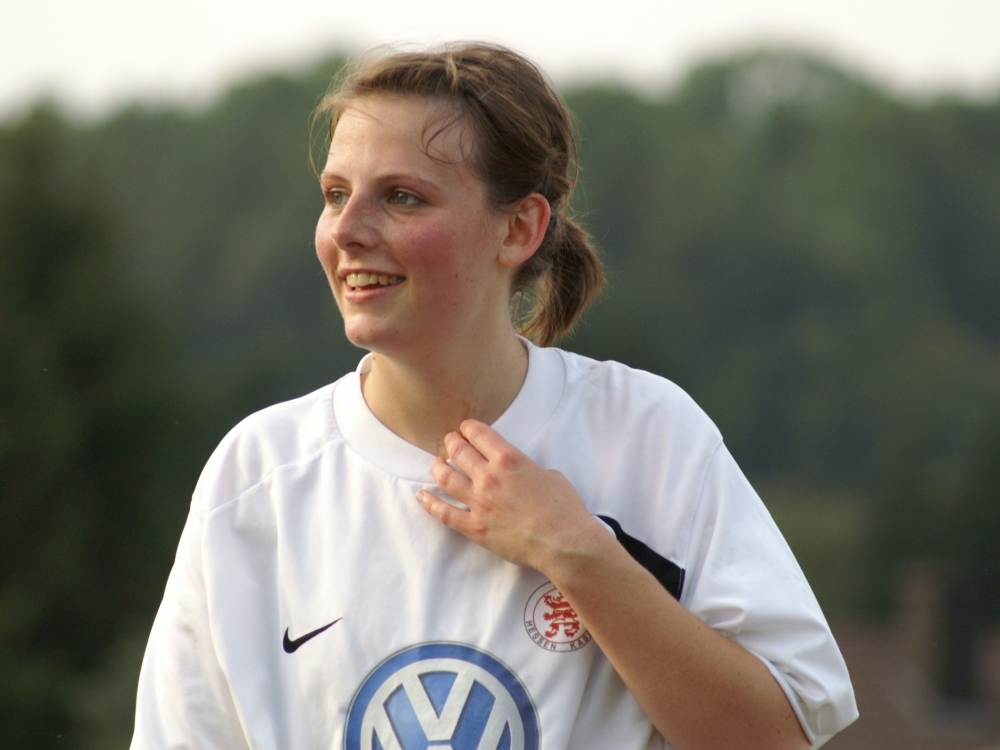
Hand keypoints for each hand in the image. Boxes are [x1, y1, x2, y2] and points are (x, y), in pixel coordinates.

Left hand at [416, 419, 604, 571]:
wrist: (563, 543)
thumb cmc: (564, 508)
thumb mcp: (550, 474)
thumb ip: (528, 469)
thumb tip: (521, 474)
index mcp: (508, 459)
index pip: (477, 433)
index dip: (468, 428)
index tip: (466, 428)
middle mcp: (488, 477)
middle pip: (458, 451)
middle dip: (451, 442)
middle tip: (450, 442)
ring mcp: (478, 503)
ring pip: (445, 478)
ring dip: (438, 467)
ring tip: (436, 463)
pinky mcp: (474, 527)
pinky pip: (444, 513)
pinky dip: (429, 503)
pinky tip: (421, 496)